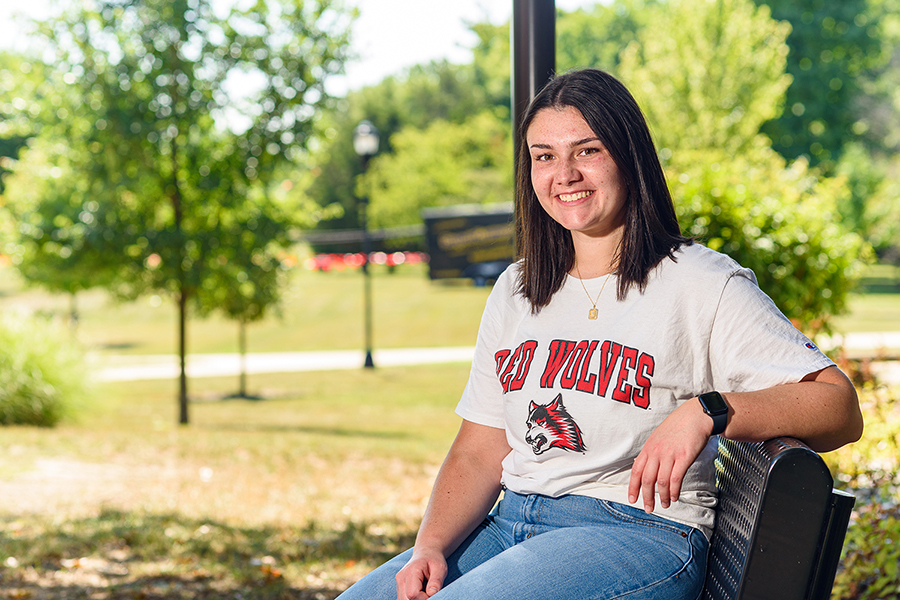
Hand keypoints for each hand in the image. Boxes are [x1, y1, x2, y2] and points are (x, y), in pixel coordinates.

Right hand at [395, 547, 447, 599]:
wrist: (426, 553)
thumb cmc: (434, 560)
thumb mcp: (440, 568)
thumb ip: (436, 581)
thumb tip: (431, 594)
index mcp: (410, 572)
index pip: (413, 594)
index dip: (424, 598)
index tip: (433, 594)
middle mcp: (401, 578)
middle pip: (406, 599)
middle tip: (429, 594)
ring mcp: (398, 583)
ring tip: (425, 593)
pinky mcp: (399, 588)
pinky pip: (403, 599)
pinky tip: (420, 594)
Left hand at [628, 398, 713, 512]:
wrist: (695, 416)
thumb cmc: (677, 427)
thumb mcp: (658, 437)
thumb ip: (651, 452)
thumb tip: (644, 467)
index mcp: (648, 448)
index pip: (636, 471)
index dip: (633, 487)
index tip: (632, 499)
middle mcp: (656, 452)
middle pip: (647, 480)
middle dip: (647, 497)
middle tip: (649, 508)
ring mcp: (670, 454)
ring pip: (661, 482)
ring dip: (663, 497)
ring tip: (665, 504)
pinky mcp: (684, 457)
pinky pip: (676, 478)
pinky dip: (674, 490)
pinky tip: (675, 497)